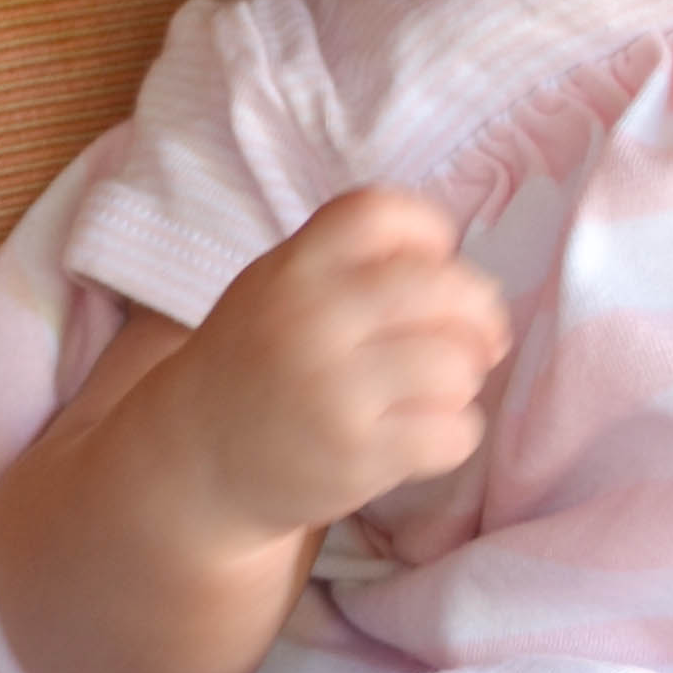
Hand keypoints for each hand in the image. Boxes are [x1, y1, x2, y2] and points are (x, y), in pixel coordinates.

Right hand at [166, 191, 509, 540]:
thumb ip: (353, 266)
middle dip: (479, 313)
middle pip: (444, 288)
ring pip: (456, 365)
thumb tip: (463, 276)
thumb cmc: (259, 364)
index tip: (434, 264)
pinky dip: (455, 433)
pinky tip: (424, 434)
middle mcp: (311, 322)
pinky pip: (454, 432)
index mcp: (293, 270)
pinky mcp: (355, 456)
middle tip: (477, 338)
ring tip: (435, 392)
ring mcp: (332, 392)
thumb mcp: (279, 290)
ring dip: (464, 379)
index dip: (429, 231)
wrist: (193, 459)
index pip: (380, 213)